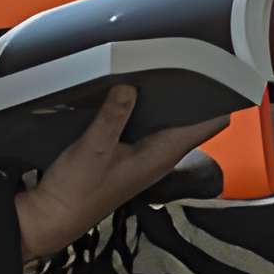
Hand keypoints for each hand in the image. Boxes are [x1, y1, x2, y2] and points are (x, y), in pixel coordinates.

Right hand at [13, 85, 222, 265]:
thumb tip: (130, 85)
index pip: (209, 125)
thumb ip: (113, 115)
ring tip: (162, 65)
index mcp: (163, 155)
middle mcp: (161, 156)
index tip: (219, 70)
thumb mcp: (93, 148)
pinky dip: (146, 108)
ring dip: (167, 100)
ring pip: (170, 121)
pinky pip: (148, 125)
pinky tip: (133, 91)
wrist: (54, 216)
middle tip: (187, 57)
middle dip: (192, 92)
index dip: (218, 99)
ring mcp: (146, 155)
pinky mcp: (129, 154)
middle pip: (192, 119)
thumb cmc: (77, 191)